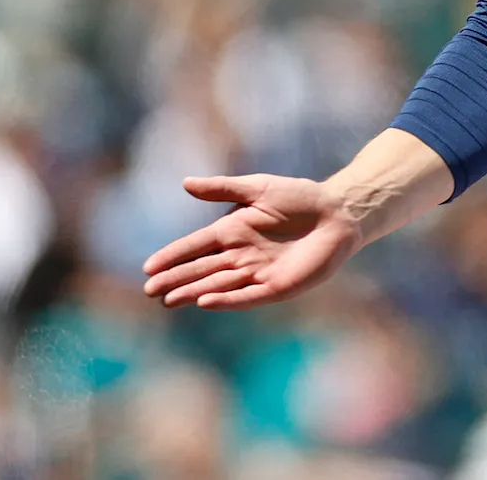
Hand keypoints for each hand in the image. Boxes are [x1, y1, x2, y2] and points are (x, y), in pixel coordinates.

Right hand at [141, 174, 363, 310]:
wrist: (337, 212)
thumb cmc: (300, 197)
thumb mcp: (258, 188)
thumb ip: (223, 189)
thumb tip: (185, 183)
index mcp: (232, 231)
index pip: (195, 246)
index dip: (172, 256)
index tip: (149, 267)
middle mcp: (240, 255)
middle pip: (201, 270)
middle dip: (175, 279)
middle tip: (151, 291)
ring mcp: (257, 272)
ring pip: (217, 285)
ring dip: (193, 292)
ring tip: (169, 299)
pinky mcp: (276, 286)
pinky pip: (246, 296)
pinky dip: (226, 299)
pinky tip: (205, 302)